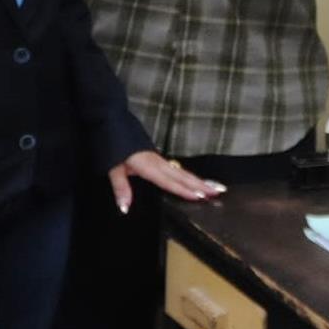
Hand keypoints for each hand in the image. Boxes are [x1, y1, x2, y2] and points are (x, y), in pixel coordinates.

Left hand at [107, 151, 224, 214]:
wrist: (109, 120)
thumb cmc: (109, 144)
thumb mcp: (112, 167)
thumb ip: (121, 187)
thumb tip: (125, 208)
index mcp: (148, 166)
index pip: (169, 181)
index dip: (185, 190)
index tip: (202, 196)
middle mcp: (157, 162)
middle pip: (182, 175)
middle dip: (200, 184)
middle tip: (219, 191)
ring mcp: (158, 158)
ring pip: (181, 171)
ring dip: (198, 180)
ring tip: (213, 187)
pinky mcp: (156, 157)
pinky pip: (176, 169)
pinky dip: (187, 176)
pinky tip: (193, 180)